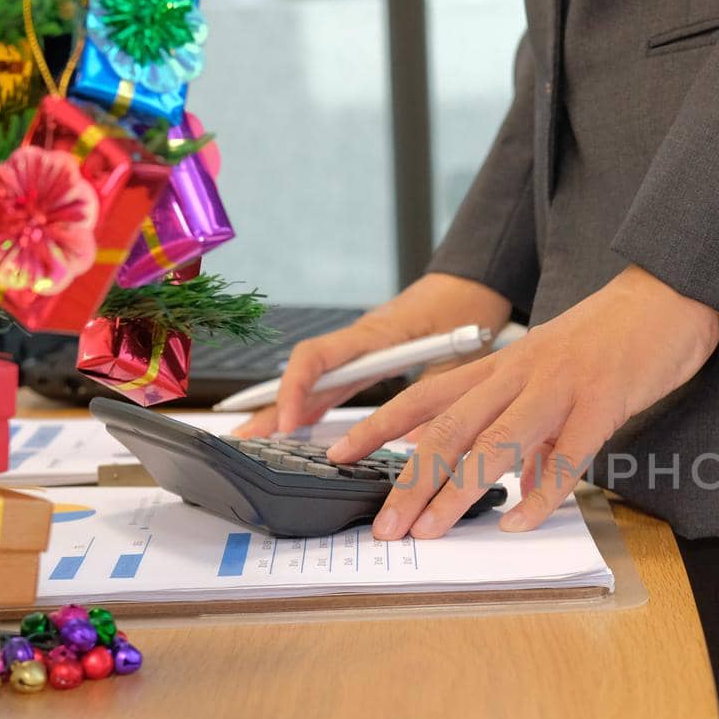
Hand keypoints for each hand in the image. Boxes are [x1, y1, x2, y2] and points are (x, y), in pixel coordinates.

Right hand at [233, 273, 511, 437]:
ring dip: (286, 407)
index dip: (297, 390)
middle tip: (245, 438)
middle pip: (305, 373)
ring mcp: (361, 347)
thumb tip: (416, 440)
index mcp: (375, 334)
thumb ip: (436, 396)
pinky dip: (312, 402)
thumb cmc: (466, 308)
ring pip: (314, 379)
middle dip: (273, 405)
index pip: (318, 358)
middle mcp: (359, 338)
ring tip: (258, 439)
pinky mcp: (369, 354)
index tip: (289, 424)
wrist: (473, 278)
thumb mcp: (457, 355)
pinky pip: (332, 380)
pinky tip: (296, 425)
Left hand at [328, 264, 718, 539]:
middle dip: (409, 480)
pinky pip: (566, 455)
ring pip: (495, 443)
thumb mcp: (548, 374)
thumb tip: (512, 480)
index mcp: (501, 365)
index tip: (338, 456)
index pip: (424, 396)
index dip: (379, 427)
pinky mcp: (601, 402)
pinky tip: (520, 519)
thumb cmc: (607, 339)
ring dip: (458, 491)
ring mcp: (558, 387)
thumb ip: (524, 425)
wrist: (665, 297)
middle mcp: (518, 374)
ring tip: (432, 531)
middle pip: (449, 429)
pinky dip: (541, 493)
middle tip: (385, 524)